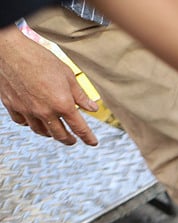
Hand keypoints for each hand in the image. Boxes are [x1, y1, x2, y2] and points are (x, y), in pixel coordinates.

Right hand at [0, 25, 98, 145]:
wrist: (9, 50)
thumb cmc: (39, 58)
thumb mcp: (67, 75)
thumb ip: (80, 95)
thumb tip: (92, 107)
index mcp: (62, 104)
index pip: (79, 128)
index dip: (88, 138)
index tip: (92, 142)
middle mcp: (45, 111)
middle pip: (60, 135)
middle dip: (69, 139)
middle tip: (73, 140)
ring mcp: (27, 110)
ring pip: (41, 131)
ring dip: (50, 134)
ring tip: (55, 132)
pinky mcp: (12, 106)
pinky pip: (23, 122)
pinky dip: (30, 124)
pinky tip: (34, 121)